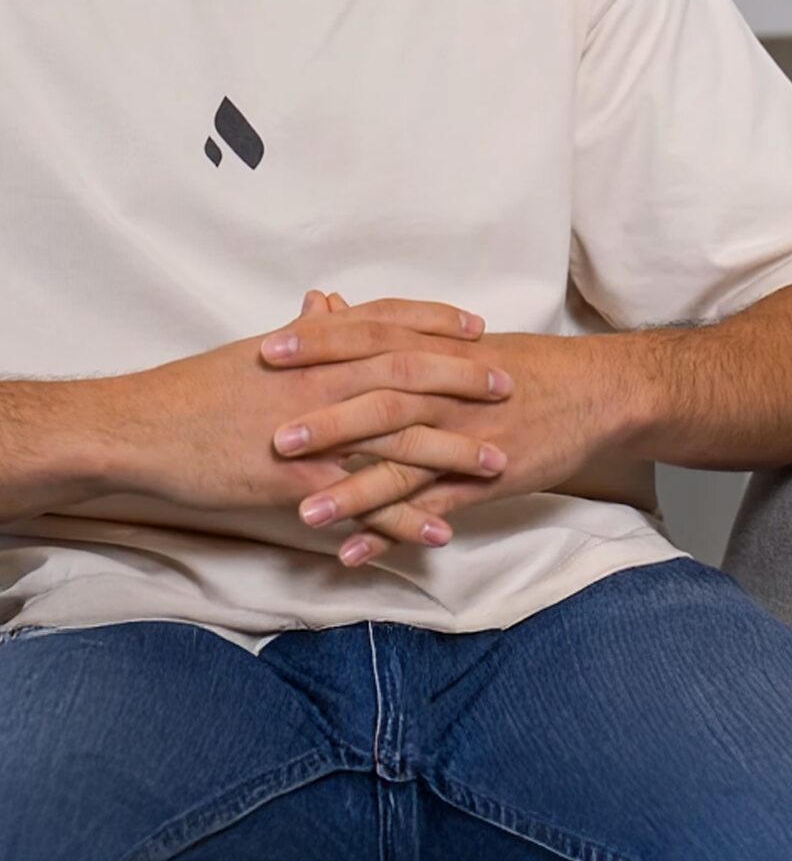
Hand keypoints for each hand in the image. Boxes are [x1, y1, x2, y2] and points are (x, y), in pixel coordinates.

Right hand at [109, 293, 497, 520]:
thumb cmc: (195, 391)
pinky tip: (441, 529)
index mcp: (310, 346)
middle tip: (507, 384)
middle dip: (462, 379)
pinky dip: (406, 515)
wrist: (144, 429)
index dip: (435, 323)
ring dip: (453, 450)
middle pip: (407, 373)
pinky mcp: (299, 482)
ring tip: (497, 461)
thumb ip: (300, 333)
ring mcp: (313, 433)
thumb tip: (323, 303)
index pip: (386, 323)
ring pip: (398, 438)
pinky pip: (364, 500)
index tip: (475, 325)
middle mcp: (320, 381)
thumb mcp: (254, 353)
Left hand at [266, 292, 617, 564]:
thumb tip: (329, 307)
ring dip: (352, 490)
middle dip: (325, 421)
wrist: (592, 392)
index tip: (267, 351)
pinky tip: (354, 554)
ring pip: (403, 465)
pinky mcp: (482, 480)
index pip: (368, 341)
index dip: (319, 346)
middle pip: (379, 403)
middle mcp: (445, 392)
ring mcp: (464, 439)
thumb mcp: (453, 339)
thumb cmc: (516, 363)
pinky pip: (431, 511)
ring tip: (303, 510)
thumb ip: (385, 329)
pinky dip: (392, 532)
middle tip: (271, 437)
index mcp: (433, 350)